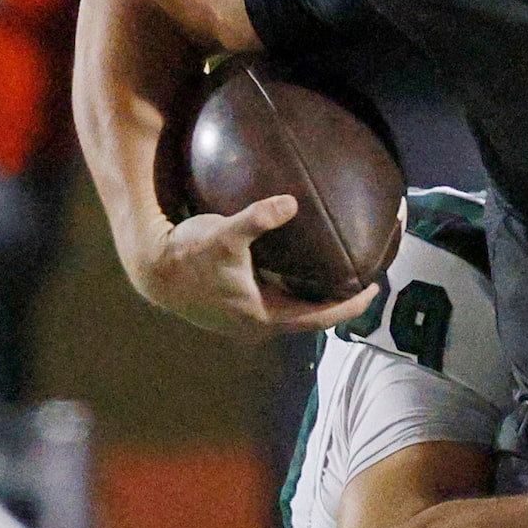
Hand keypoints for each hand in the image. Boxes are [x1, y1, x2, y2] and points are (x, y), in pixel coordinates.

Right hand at [134, 194, 378, 337]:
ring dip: (317, 296)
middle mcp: (258, 324)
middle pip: (310, 316)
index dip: (350, 306)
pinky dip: (296, 288)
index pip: (320, 318)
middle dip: (338, 300)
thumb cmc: (188, 254)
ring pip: (293, 310)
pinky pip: (278, 300)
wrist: (152, 269)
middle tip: (364, 279)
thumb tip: (289, 203)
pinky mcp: (236, 307)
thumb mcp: (224, 234)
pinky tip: (302, 267)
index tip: (375, 289)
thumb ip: (257, 219)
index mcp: (263, 317)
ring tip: (341, 275)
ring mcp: (246, 319)